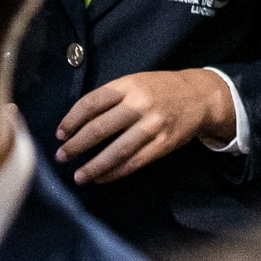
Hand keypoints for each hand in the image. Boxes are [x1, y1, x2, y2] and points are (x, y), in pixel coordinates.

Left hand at [56, 70, 233, 183]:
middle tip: (61, 156)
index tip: (60, 134)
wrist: (200, 97)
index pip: (91, 103)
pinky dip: (116, 172)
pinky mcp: (163, 144)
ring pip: (117, 150)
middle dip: (77, 145)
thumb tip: (78, 123)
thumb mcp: (134, 83)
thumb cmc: (160, 90)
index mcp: (128, 86)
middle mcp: (139, 104)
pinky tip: (102, 177)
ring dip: (94, 166)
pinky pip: (135, 162)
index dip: (71, 120)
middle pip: (100, 128)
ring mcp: (153, 126)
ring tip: (79, 176)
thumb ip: (110, 98)